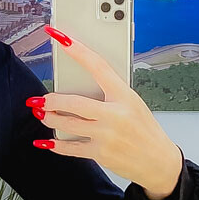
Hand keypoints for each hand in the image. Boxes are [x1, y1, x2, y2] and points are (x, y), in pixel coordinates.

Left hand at [32, 25, 184, 197]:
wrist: (158, 162)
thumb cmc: (144, 130)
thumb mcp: (133, 105)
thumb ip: (110, 95)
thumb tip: (80, 87)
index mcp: (125, 95)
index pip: (98, 65)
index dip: (77, 50)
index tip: (60, 38)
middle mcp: (115, 114)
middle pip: (74, 102)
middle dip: (51, 101)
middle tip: (40, 99)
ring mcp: (107, 135)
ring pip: (68, 124)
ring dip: (50, 119)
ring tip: (42, 115)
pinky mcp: (101, 153)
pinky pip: (71, 148)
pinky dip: (56, 145)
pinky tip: (46, 142)